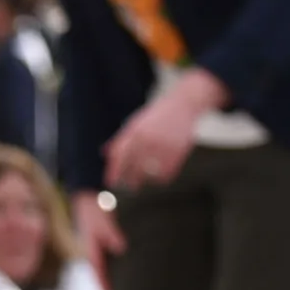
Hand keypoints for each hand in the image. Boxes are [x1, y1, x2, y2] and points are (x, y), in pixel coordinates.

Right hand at [71, 190, 125, 289]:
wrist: (86, 198)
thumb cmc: (94, 210)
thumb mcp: (104, 221)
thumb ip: (112, 234)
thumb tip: (121, 248)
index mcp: (92, 252)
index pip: (99, 274)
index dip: (105, 287)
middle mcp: (92, 254)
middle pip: (101, 276)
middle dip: (108, 288)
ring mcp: (95, 250)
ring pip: (103, 270)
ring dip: (110, 280)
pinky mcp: (100, 245)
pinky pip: (106, 262)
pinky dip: (112, 269)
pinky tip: (120, 272)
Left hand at [102, 68, 225, 191]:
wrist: (184, 104)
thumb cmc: (157, 114)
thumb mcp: (137, 122)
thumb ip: (122, 138)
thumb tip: (105, 153)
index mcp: (135, 131)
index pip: (119, 155)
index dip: (113, 171)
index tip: (110, 182)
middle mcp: (148, 139)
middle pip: (133, 169)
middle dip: (130, 180)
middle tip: (131, 185)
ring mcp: (163, 146)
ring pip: (149, 174)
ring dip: (146, 178)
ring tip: (147, 176)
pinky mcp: (177, 153)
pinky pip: (165, 175)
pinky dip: (162, 177)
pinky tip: (161, 175)